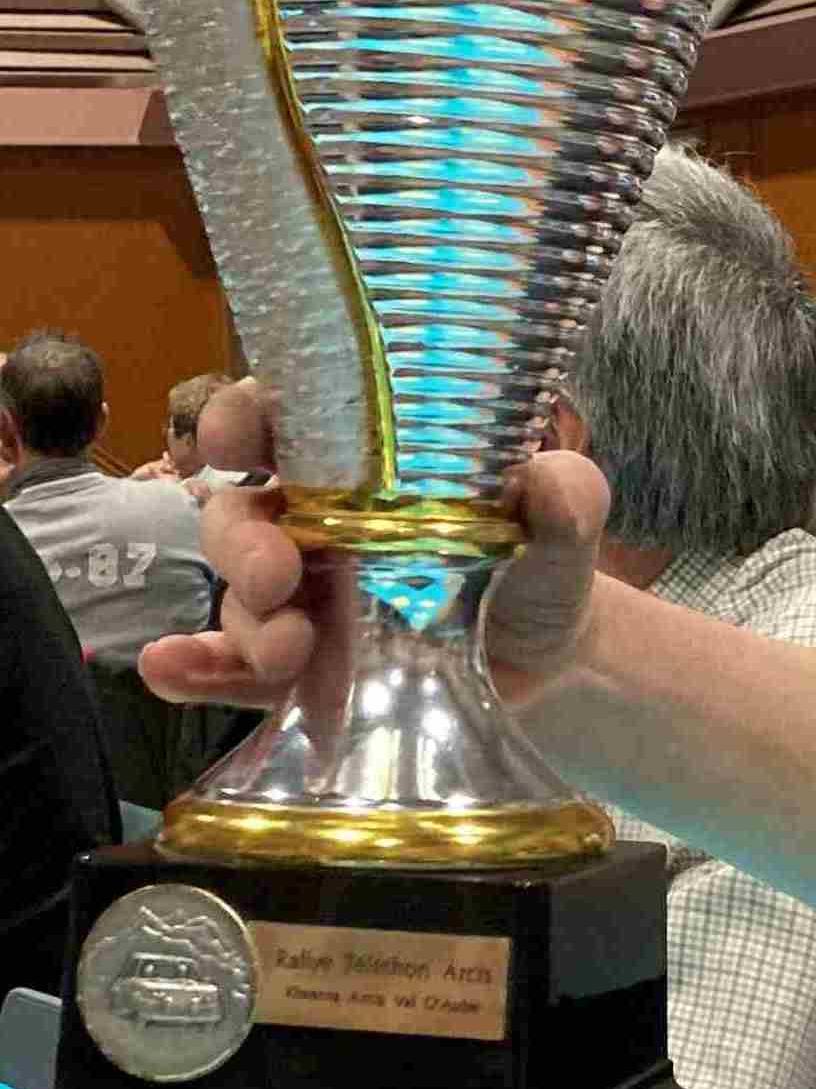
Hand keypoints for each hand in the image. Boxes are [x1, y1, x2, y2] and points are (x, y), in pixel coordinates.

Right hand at [140, 364, 608, 719]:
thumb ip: (564, 496)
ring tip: (288, 652)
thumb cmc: (537, 561)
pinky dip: (198, 669)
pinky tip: (169, 671)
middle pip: (240, 511)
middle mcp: (313, 519)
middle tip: (278, 576)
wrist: (548, 662)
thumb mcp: (561, 522)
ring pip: (238, 594)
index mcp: (359, 462)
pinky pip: (234, 668)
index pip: (280, 418)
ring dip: (246, 619)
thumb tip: (552, 484)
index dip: (242, 418)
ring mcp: (301, 597)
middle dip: (241, 541)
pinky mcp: (302, 669)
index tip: (236, 438)